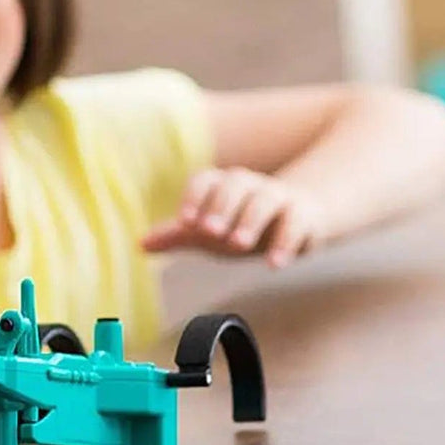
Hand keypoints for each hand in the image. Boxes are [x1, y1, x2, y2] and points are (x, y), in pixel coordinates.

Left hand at [141, 168, 326, 268]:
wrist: (299, 216)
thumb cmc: (244, 222)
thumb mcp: (211, 230)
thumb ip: (179, 236)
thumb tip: (140, 245)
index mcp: (223, 185)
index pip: (205, 182)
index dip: (194, 199)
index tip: (185, 221)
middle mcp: (250, 186)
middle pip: (235, 186)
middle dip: (221, 207)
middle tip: (209, 232)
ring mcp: (278, 198)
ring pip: (265, 201)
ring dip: (250, 222)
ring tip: (237, 244)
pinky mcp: (303, 216)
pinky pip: (296, 224)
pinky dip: (286, 242)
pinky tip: (275, 263)